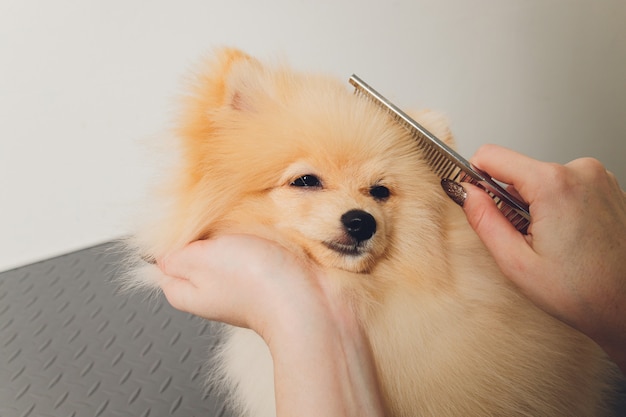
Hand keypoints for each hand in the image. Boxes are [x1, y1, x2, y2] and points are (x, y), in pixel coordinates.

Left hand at [157, 234, 385, 416]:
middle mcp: (214, 285)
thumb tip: (161, 250)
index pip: (165, 256)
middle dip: (207, 225)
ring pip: (229, 238)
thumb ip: (173, 254)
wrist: (311, 299)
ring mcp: (243, 276)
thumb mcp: (198, 259)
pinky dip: (261, 227)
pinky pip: (258, 239)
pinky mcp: (271, 267)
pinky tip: (267, 224)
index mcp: (188, 289)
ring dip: (237, 223)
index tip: (184, 215)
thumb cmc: (256, 283)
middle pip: (199, 244)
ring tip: (247, 217)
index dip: (172, 233)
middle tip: (219, 213)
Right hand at [449, 144, 625, 370]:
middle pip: (518, 171)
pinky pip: (564, 186)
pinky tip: (570, 237)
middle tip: (527, 238)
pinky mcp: (606, 186)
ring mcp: (598, 177)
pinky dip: (558, 207)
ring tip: (553, 241)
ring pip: (541, 179)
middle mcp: (580, 171)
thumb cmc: (584, 292)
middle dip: (512, 201)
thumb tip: (464, 191)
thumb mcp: (516, 262)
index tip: (477, 200)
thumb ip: (483, 219)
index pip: (491, 155)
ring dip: (536, 206)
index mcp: (554, 184)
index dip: (475, 177)